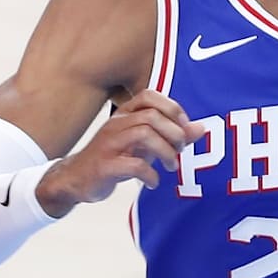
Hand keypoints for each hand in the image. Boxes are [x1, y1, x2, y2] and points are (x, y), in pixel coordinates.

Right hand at [35, 89, 204, 216]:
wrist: (75, 179)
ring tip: (171, 166)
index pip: (149, 96)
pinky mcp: (104, 166)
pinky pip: (133, 165)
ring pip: (143, 134)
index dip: (172, 109)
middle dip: (173, 134)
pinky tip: (153, 182)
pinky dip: (150, 175)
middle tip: (180, 151)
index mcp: (124, 115)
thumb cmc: (113, 158)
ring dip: (165, 152)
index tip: (183, 129)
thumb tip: (201, 128)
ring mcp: (108, 144)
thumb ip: (171, 136)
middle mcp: (116, 125)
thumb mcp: (144, 145)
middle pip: (151, 116)